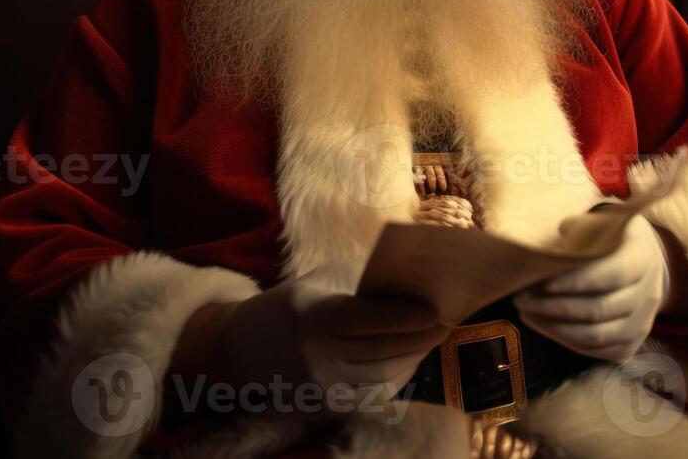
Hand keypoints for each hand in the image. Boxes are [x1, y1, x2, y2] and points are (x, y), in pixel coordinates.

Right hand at [215, 277, 442, 407]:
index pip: (369, 319)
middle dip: (421, 337)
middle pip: (384, 350)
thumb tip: (407, 282)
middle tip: (445, 323)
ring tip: (430, 340)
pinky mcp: (327, 407)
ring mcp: (323, 387)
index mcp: (314, 318)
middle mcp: (318, 356)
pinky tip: (407, 360)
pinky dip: (397, 377)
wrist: (242, 351)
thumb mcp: (315, 283)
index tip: (436, 309)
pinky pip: (374, 395)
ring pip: (384, 376)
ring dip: (414, 358)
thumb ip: (357, 281)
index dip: (406, 315)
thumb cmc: (287, 307)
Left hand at [513, 213, 670, 362]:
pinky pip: (598, 351)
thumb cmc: (609, 237)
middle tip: (520, 298)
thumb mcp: (600, 221)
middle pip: (599, 309)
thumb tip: (561, 232)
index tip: (539, 282)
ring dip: (555, 327)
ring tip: (526, 313)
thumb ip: (581, 227)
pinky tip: (542, 324)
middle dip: (553, 307)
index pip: (611, 275)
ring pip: (597, 336)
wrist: (642, 263)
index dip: (573, 282)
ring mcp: (643, 323)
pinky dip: (567, 341)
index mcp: (641, 258)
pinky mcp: (631, 343)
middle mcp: (649, 293)